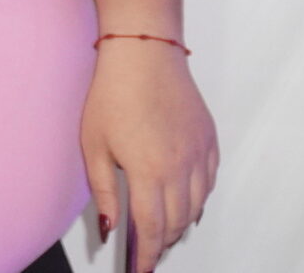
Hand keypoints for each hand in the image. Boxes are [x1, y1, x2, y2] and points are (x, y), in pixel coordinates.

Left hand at [80, 39, 217, 271]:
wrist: (143, 53)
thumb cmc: (113, 93)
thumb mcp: (94, 145)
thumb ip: (104, 191)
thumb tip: (109, 228)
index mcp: (149, 172)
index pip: (151, 230)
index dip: (146, 256)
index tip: (140, 270)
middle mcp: (181, 168)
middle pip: (175, 223)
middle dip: (161, 243)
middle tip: (148, 253)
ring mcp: (199, 154)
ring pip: (196, 206)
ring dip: (180, 225)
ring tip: (164, 233)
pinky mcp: (209, 139)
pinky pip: (209, 182)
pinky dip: (199, 200)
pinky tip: (188, 204)